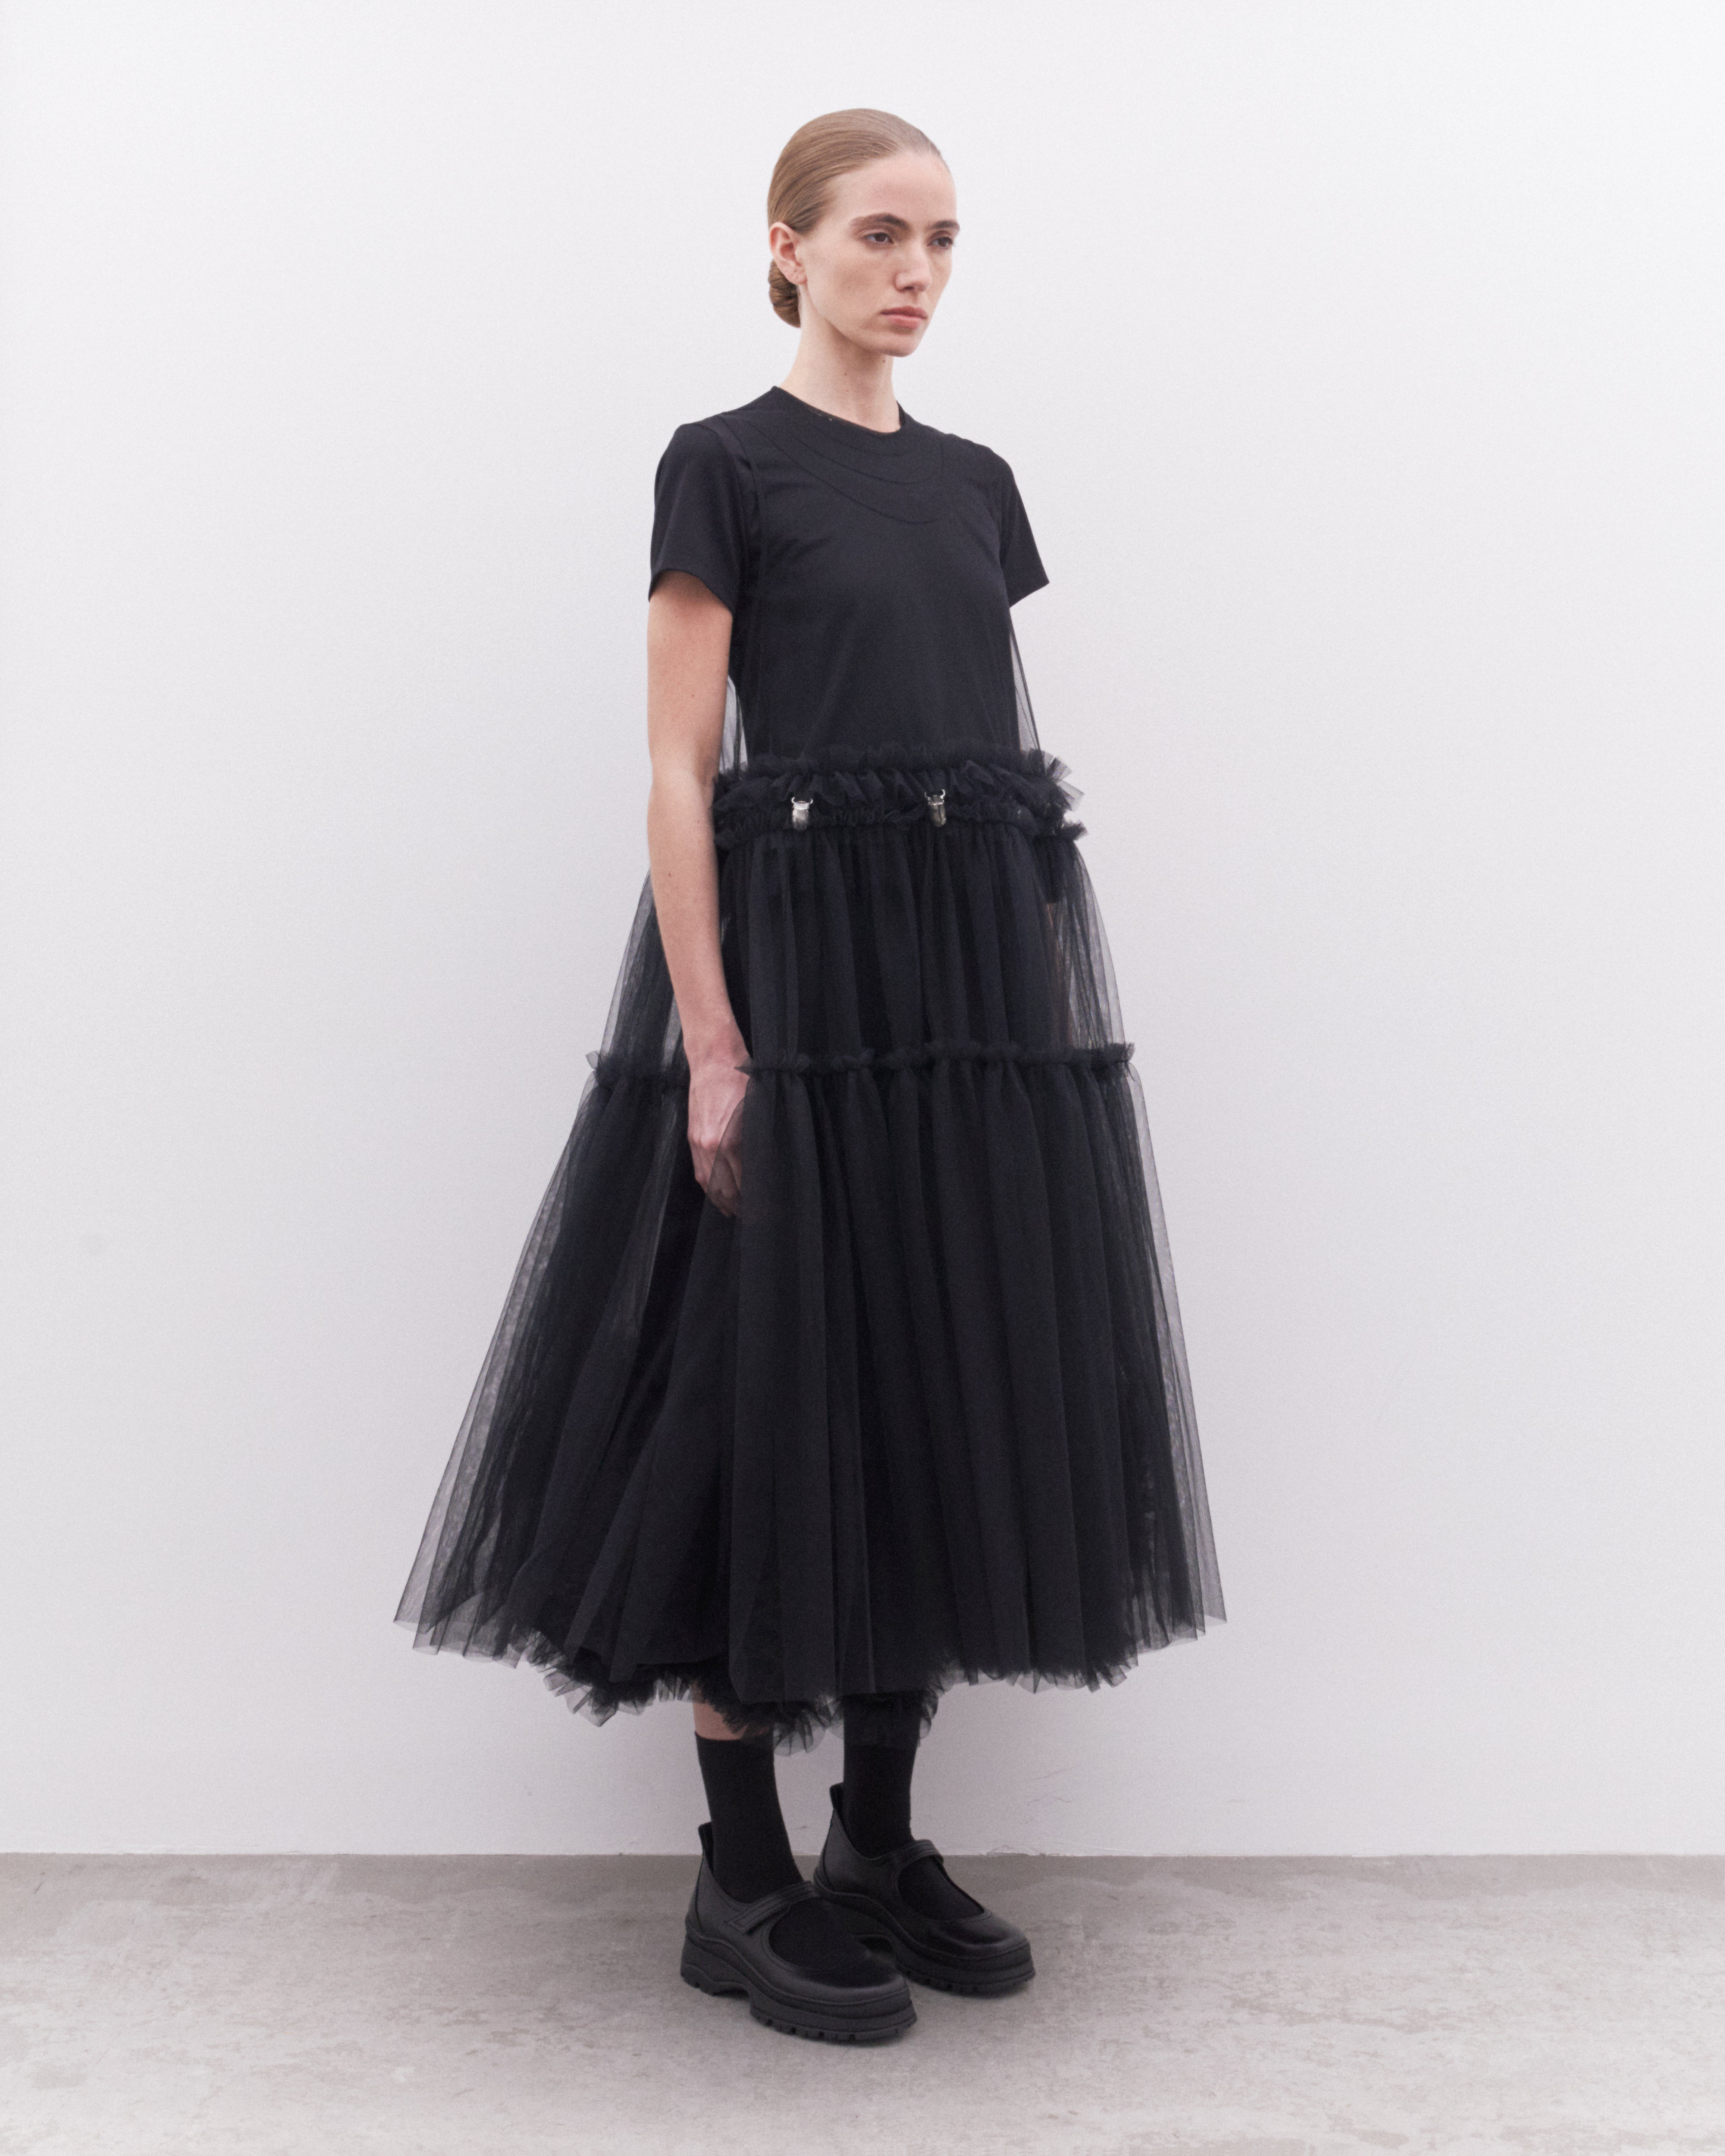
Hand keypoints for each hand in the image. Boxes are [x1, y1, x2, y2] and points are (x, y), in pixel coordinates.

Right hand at [687, 1046, 748, 1216]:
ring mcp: (698, 1142)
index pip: (745, 1182)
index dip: (755, 1199)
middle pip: (725, 1188)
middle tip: (753, 1218)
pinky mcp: (692, 1136)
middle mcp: (711, 1145)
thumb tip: (768, 1168)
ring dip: (721, 1200)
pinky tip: (716, 1194)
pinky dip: (708, 1186)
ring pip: (709, 1183)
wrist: (713, 1059)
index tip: (765, 1210)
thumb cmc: (742, 1079)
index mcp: (731, 1140)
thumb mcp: (760, 1110)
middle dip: (738, 1206)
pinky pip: (699, 1170)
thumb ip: (761, 1141)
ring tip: (734, 1212)